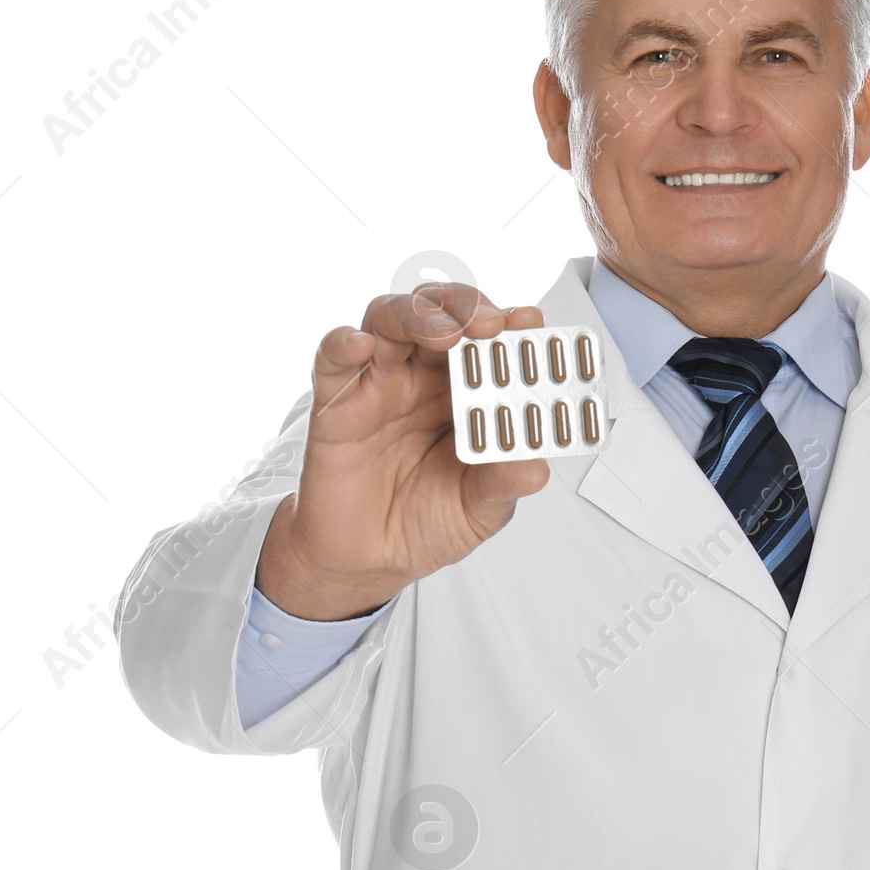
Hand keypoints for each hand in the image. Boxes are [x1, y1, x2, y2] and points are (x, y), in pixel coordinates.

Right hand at [256, 283, 550, 619]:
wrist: (368, 561)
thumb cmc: (425, 524)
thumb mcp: (477, 512)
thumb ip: (502, 485)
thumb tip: (537, 469)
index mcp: (465, 394)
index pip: (488, 343)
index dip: (509, 325)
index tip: (530, 320)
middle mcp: (422, 378)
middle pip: (439, 315)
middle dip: (467, 308)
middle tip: (491, 324)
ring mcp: (378, 384)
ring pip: (389, 320)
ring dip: (418, 315)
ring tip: (446, 334)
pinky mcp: (335, 403)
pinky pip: (332, 359)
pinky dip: (344, 342)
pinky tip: (361, 344)